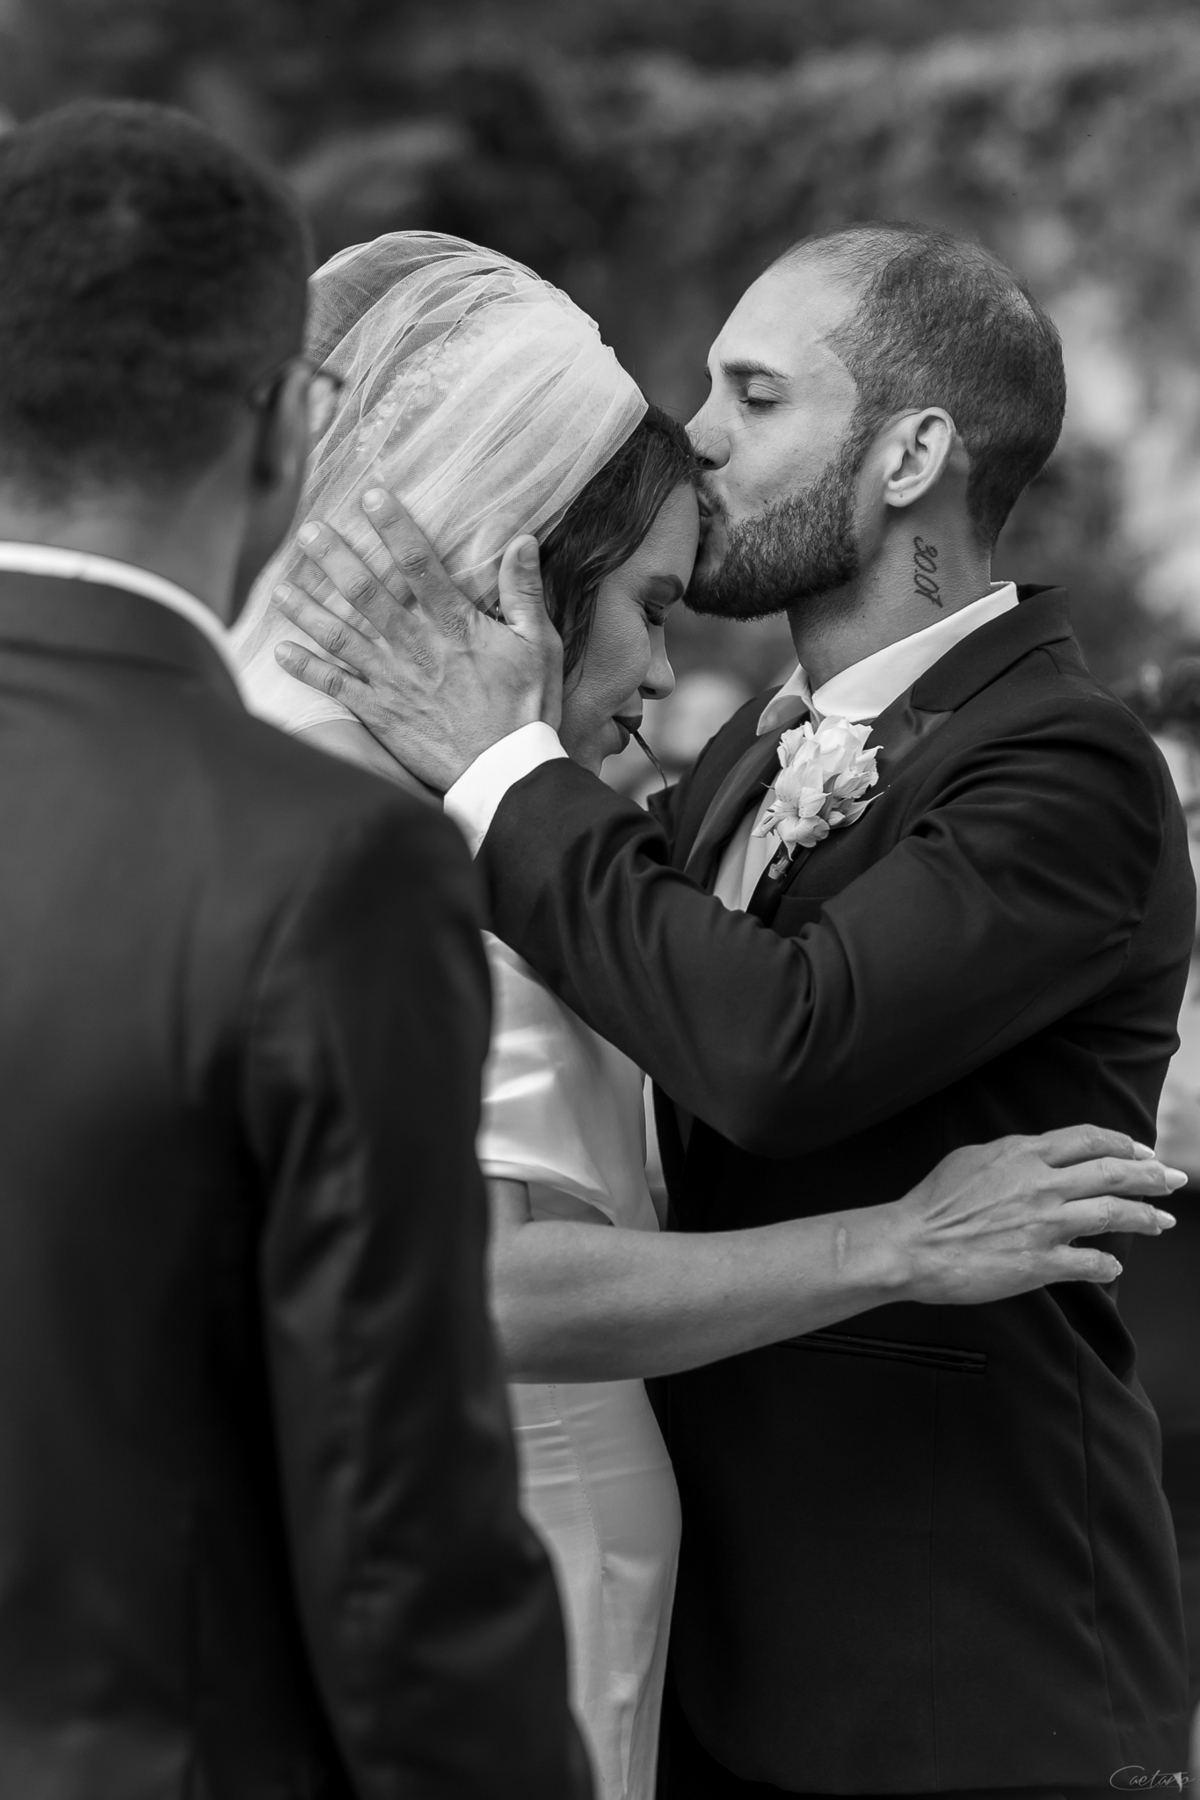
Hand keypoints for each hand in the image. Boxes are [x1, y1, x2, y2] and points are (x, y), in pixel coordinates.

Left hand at [272, 488, 563, 791]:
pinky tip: (281, 650)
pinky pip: (336, 686)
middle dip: (334, 558)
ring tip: (281, 582)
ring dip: (308, 606)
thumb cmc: (527, 708)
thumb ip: (525, 592)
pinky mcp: (380, 712)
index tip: (371, 495)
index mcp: (454, 625)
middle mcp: (415, 646)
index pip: (419, 563)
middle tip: (308, 529)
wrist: (506, 773)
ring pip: (341, 634)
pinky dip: (306, 669)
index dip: (394, 526)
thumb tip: (522, 540)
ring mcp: (392, 680)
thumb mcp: (540, 646)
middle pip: (366, 592)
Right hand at [888, 1124, 1185, 1302]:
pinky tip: (1115, 1267)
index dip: (1123, 1144)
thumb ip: (1012, 1155)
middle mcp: (1041, 1184)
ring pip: (1111, 1214)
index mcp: (1023, 1154)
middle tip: (1173, 1179)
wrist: (912, 1245)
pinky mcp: (1039, 1264)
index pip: (1088, 1140)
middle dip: (1150, 1175)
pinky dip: (1107, 1266)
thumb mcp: (972, 1158)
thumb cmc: (933, 1203)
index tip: (1143, 1151)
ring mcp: (1043, 1224)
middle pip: (1112, 1173)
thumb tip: (1038, 1155)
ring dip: (1145, 1217)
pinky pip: (1088, 1264)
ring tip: (1163, 1221)